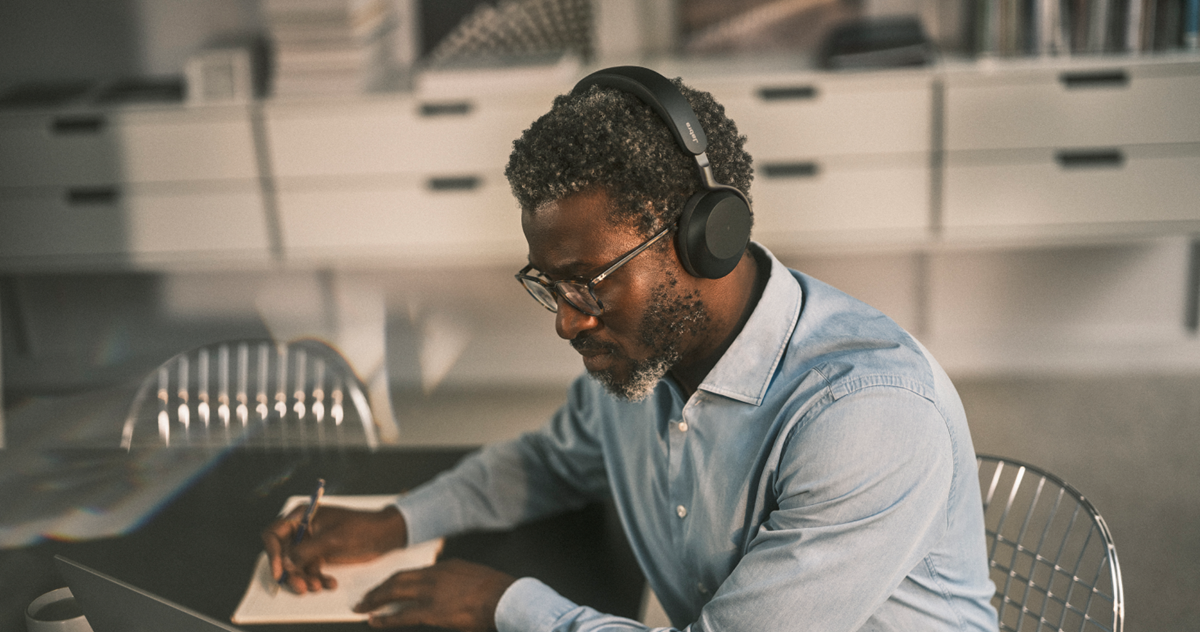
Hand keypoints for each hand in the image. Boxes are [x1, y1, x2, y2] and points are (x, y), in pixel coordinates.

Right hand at [262, 504, 407, 593]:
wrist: (384, 535)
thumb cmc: (360, 527)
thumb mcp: (332, 539)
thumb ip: (306, 551)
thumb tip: (285, 563)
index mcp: (302, 515)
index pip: (274, 534)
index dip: (273, 553)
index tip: (280, 571)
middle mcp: (302, 529)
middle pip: (283, 554)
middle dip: (291, 572)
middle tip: (301, 587)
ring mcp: (311, 543)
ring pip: (296, 566)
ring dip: (304, 579)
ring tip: (318, 587)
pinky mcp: (320, 555)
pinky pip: (310, 570)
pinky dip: (317, 579)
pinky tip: (330, 584)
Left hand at [353, 559, 516, 630]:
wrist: (508, 600)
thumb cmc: (499, 594)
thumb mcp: (476, 579)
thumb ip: (459, 582)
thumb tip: (450, 593)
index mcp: (447, 567)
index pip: (414, 572)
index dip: (397, 581)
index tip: (388, 587)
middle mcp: (436, 575)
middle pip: (399, 578)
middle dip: (379, 588)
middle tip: (365, 597)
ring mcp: (432, 592)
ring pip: (395, 591)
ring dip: (375, 599)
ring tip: (362, 606)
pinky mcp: (432, 611)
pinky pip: (402, 614)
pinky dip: (386, 617)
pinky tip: (374, 620)